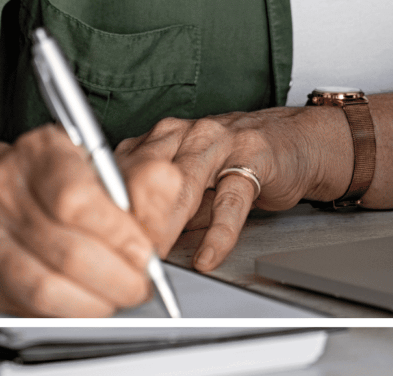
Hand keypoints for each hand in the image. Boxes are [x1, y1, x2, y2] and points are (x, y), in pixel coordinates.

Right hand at [0, 124, 180, 316]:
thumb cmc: (50, 177)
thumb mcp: (97, 162)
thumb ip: (139, 182)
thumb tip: (165, 199)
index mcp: (38, 152)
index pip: (76, 200)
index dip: (118, 235)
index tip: (144, 253)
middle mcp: (0, 190)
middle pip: (66, 252)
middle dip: (117, 279)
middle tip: (139, 284)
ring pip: (45, 288)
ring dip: (94, 303)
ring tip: (115, 296)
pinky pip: (27, 308)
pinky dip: (64, 313)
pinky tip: (82, 300)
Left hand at [116, 105, 348, 271]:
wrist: (293, 140)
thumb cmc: (236, 163)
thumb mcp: (189, 183)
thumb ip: (158, 207)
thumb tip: (124, 246)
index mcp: (161, 137)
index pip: (122, 172)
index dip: (108, 210)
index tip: (99, 244)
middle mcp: (186, 133)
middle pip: (146, 175)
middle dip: (132, 220)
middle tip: (122, 257)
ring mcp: (220, 142)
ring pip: (183, 184)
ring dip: (166, 225)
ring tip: (157, 258)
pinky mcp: (253, 159)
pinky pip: (231, 201)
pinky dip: (218, 233)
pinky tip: (207, 256)